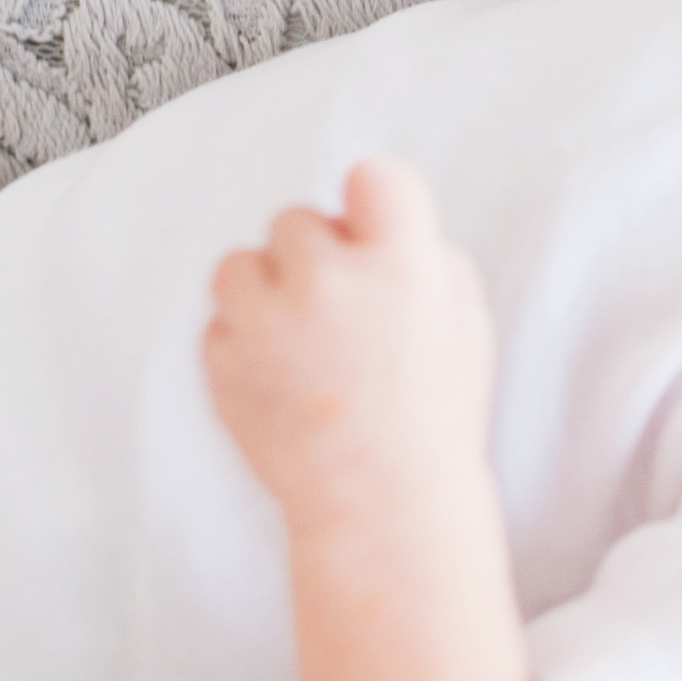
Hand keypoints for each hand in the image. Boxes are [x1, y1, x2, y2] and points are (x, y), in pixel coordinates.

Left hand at [204, 159, 493, 508]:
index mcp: (400, 266)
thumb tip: (371, 221)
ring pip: (237, 263)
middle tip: (339, 308)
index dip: (372, 200)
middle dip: (314, 256)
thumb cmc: (433, 413)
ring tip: (297, 339)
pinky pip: (217, 322)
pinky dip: (241, 343)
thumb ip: (423, 257)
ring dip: (264, 290)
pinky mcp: (221, 363)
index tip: (371, 229)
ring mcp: (266, 323)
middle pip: (295, 219)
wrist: (381, 504)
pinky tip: (279, 379)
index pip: (373, 176)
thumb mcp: (464, 321)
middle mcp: (328, 283)